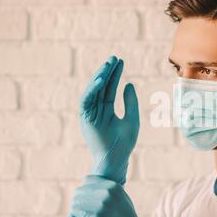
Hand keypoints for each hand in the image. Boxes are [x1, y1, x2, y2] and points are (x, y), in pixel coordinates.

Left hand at [69, 175, 164, 216]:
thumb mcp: (121, 199)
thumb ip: (108, 192)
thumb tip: (90, 188)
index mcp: (114, 185)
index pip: (88, 180)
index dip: (84, 192)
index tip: (86, 203)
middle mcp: (107, 191)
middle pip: (79, 191)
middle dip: (78, 203)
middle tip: (81, 214)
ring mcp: (101, 203)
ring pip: (75, 201)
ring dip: (75, 212)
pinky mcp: (95, 215)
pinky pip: (74, 212)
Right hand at [79, 56, 138, 185]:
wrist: (116, 158)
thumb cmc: (124, 143)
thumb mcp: (132, 119)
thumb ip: (131, 102)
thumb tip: (129, 84)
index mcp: (106, 111)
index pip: (109, 88)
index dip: (114, 75)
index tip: (120, 62)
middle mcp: (96, 110)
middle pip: (100, 87)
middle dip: (107, 72)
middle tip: (114, 58)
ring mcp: (90, 114)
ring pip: (92, 91)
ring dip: (99, 77)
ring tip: (108, 65)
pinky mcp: (85, 119)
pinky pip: (86, 101)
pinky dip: (91, 90)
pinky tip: (100, 80)